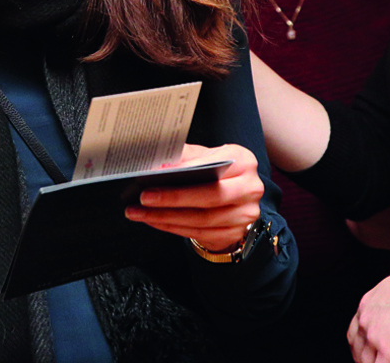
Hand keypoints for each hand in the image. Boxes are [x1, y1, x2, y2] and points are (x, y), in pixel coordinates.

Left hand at [124, 143, 263, 251]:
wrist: (235, 198)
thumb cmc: (217, 172)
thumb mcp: (206, 156)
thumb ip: (187, 156)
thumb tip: (158, 161)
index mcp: (244, 161)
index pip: (214, 166)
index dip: (186, 170)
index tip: (158, 172)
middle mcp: (250, 188)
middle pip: (210, 195)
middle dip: (173, 197)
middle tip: (144, 197)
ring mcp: (244, 215)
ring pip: (201, 219)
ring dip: (166, 217)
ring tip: (140, 212)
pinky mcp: (234, 234)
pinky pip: (198, 233)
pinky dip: (172, 227)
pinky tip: (154, 221)